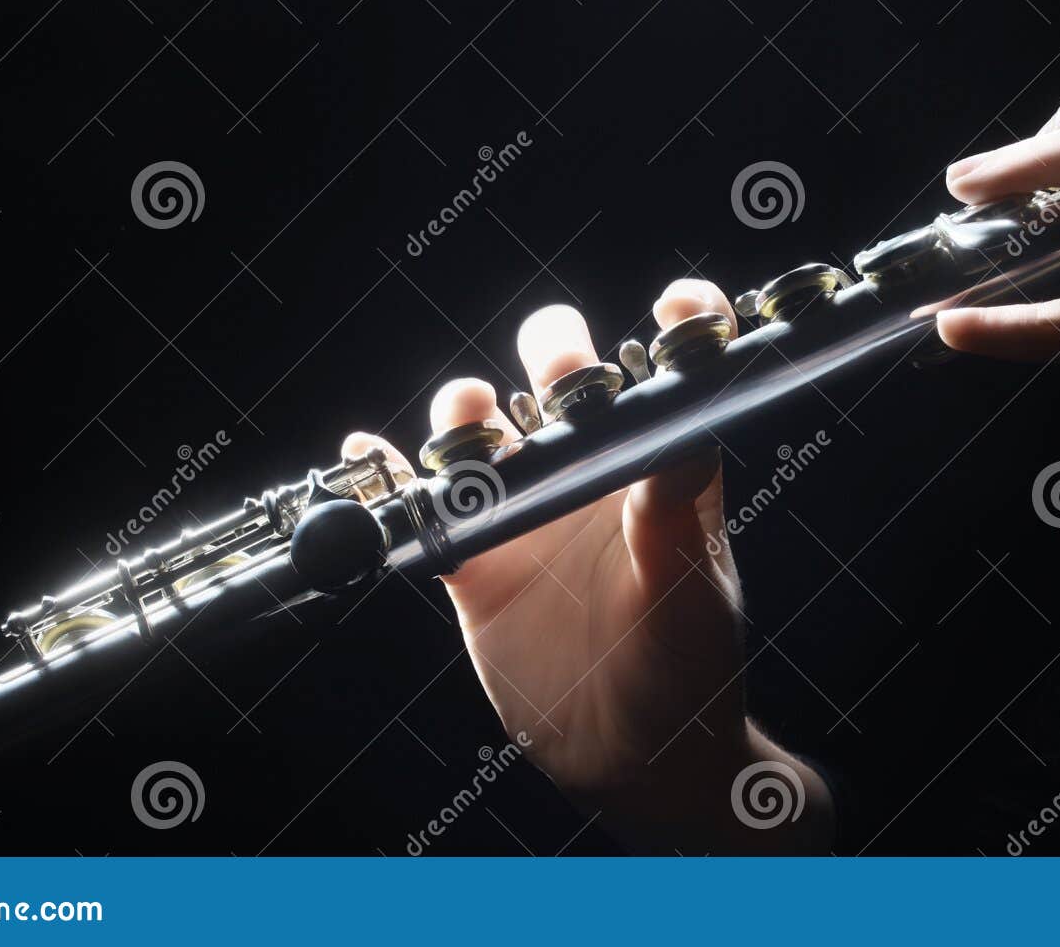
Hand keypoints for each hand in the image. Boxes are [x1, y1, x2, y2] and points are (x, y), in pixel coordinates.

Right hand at [341, 280, 833, 852]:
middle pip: (561, 381)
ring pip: (485, 434)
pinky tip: (369, 455)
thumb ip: (676, 508)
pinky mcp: (477, 564)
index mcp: (660, 465)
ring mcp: (531, 515)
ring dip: (466, 414)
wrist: (635, 756)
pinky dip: (390, 479)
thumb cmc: (687, 666)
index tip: (679, 303)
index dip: (682, 323)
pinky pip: (426, 509)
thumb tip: (683, 420)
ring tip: (470, 424)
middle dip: (552, 353)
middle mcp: (593, 475)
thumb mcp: (690, 584)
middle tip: (554, 375)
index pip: (674, 371)